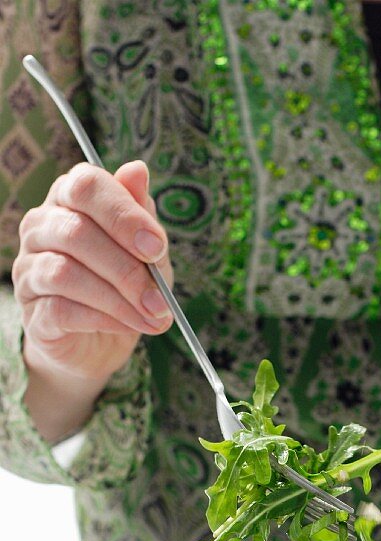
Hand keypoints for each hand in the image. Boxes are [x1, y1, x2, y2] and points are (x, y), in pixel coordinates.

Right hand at [12, 160, 172, 385]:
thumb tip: (137, 169)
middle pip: (76, 233)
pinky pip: (61, 309)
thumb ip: (141, 214)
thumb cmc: (126, 284)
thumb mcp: (145, 250)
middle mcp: (41, 227)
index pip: (85, 186)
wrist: (102, 341)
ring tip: (152, 317)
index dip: (123, 215)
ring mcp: (29, 269)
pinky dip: (102, 319)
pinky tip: (128, 326)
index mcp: (69, 199)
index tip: (157, 247)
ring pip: (65, 273)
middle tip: (161, 299)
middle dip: (127, 269)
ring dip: (118, 299)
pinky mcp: (32, 310)